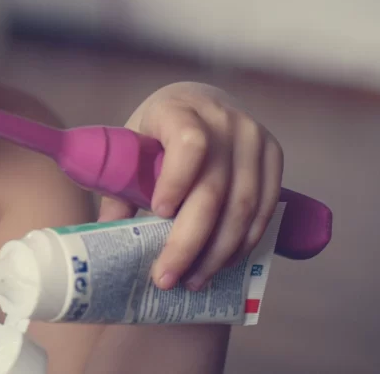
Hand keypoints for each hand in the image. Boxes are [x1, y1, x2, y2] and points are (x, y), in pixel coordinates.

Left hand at [98, 82, 283, 290]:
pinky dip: (243, 241)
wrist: (201, 100)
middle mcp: (224, 121)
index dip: (176, 181)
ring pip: (243, 207)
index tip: (158, 213)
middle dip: (189, 242)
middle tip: (166, 277)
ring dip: (218, 252)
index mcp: (181, 110)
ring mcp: (254, 139)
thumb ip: (121, 184)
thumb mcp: (134, 141)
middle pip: (213, 190)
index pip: (188, 145)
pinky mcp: (274, 156)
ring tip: (192, 279)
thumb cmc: (159, 127)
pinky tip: (221, 262)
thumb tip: (106, 232)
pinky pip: (264, 209)